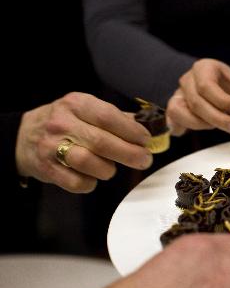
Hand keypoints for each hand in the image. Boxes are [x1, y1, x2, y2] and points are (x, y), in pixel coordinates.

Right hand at [15, 92, 152, 192]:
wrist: (22, 137)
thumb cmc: (65, 123)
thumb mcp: (85, 110)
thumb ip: (116, 118)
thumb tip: (149, 129)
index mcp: (76, 104)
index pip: (109, 116)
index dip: (132, 131)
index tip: (147, 140)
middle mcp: (62, 123)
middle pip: (103, 142)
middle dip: (130, 154)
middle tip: (144, 159)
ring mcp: (52, 147)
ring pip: (90, 163)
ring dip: (108, 169)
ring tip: (111, 168)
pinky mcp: (48, 169)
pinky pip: (78, 182)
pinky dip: (90, 183)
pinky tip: (92, 176)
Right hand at [167, 59, 229, 136]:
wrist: (208, 86)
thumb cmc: (228, 85)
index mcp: (205, 68)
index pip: (208, 85)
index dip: (222, 100)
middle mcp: (188, 80)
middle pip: (197, 102)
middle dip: (219, 119)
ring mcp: (178, 94)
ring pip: (186, 113)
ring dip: (207, 125)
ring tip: (227, 126)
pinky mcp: (173, 109)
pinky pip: (176, 121)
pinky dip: (188, 128)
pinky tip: (203, 130)